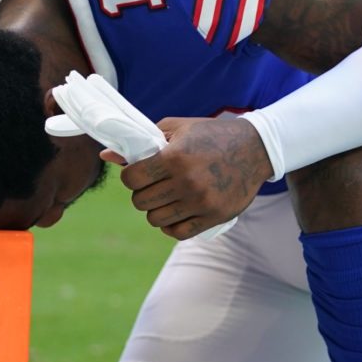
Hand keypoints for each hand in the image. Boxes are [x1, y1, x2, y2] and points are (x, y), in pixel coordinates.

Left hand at [109, 116, 272, 239]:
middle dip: (141, 193)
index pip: (132, 179)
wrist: (255, 148)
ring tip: (164, 198)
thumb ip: (142, 141)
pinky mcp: (214, 217)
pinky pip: (178, 233)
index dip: (130, 177)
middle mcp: (187, 182)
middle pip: (141, 202)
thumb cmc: (211, 134)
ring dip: (155, 210)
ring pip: (156, 220)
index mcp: (175, 157)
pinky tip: (175, 213)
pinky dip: (170, 226)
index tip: (138, 173)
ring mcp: (201, 203)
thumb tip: (106, 155)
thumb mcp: (177, 128)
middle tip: (152, 185)